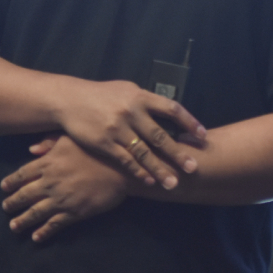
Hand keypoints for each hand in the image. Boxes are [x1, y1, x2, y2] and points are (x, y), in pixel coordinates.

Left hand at [1, 134, 129, 242]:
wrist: (120, 169)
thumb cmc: (97, 150)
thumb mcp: (71, 138)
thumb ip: (49, 142)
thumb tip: (30, 149)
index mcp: (48, 163)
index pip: (23, 174)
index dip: (11, 182)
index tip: (4, 187)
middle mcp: (51, 182)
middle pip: (25, 195)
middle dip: (13, 203)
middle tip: (5, 208)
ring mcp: (61, 199)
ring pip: (36, 212)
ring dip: (23, 220)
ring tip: (14, 226)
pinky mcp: (74, 212)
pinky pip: (54, 224)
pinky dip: (43, 232)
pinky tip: (36, 237)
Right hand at [56, 79, 205, 189]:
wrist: (69, 100)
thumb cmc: (100, 95)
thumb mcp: (125, 89)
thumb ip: (145, 100)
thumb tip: (168, 110)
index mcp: (139, 96)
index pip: (171, 108)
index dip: (189, 122)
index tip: (203, 136)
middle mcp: (131, 112)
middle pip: (160, 136)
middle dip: (178, 153)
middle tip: (194, 167)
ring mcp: (117, 128)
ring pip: (144, 153)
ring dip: (160, 169)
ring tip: (173, 183)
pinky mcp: (104, 142)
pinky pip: (125, 160)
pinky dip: (138, 172)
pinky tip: (149, 181)